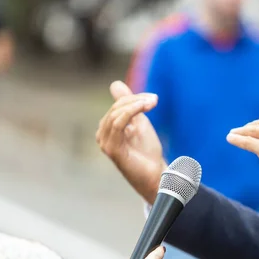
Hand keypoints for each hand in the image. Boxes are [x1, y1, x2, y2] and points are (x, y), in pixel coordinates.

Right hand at [96, 81, 167, 203]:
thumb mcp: (139, 122)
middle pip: (116, 107)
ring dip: (135, 105)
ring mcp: (105, 142)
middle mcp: (103, 134)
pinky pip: (118, 124)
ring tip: (151, 104)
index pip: (118, 104)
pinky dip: (130, 113)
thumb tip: (115, 83)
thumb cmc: (147, 152)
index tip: (153, 99)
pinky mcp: (111, 149)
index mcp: (108, 127)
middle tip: (154, 100)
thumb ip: (129, 104)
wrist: (155, 174)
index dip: (135, 97)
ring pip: (116, 114)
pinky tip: (143, 108)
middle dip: (136, 100)